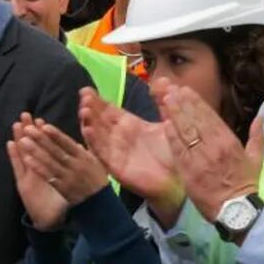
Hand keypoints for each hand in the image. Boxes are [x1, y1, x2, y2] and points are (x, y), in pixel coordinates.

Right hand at [6, 113, 67, 230]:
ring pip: (24, 153)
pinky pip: (18, 168)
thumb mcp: (72, 184)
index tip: (42, 121)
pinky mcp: (23, 184)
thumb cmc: (63, 202)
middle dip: (30, 130)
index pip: (49, 147)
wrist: (52, 222)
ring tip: (16, 124)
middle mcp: (39, 170)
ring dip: (19, 139)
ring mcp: (29, 176)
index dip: (45, 134)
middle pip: (34, 146)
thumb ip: (76, 167)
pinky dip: (14, 156)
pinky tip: (10, 144)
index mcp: (53, 168)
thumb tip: (82, 149)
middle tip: (25, 115)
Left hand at [18, 118, 107, 206]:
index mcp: (84, 157)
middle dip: (41, 139)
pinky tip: (27, 159)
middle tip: (27, 128)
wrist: (100, 203)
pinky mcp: (62, 188)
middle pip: (56, 151)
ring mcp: (68, 177)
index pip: (68, 144)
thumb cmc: (97, 177)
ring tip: (22, 141)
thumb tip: (88, 127)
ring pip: (50, 163)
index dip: (56, 135)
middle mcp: (75, 166)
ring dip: (35, 151)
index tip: (44, 126)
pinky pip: (48, 176)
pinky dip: (38, 168)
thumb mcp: (97, 159)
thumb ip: (91, 143)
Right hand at [79, 86, 183, 224]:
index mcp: (129, 126)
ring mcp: (115, 152)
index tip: (87, 90)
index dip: (97, 101)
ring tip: (84, 110)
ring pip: (96, 135)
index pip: (108, 111)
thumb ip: (164, 103)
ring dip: (88, 123)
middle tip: (84, 96)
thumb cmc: (173, 154)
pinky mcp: (116, 167)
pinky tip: (89, 131)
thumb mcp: (168, 123)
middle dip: (90, 108)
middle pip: (99, 120)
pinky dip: (94, 142)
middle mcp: (118, 137)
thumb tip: (163, 80)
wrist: (180, 182)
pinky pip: (101, 154)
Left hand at [160, 85, 261, 222]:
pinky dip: (172, 136)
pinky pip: (178, 149)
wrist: (236, 209)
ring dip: (175, 114)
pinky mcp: (188, 170)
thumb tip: (261, 116)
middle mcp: (214, 147)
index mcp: (230, 142)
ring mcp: (200, 158)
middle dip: (183, 104)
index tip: (186, 90)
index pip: (210, 117)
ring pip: (185, 132)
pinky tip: (165, 124)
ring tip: (166, 100)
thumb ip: (256, 135)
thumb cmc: (245, 184)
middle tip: (171, 90)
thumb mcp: (255, 158)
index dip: (197, 103)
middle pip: (195, 121)